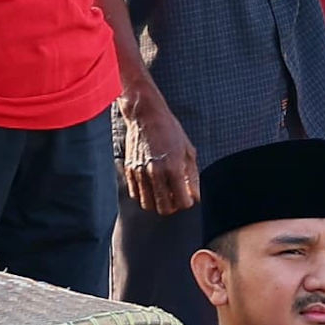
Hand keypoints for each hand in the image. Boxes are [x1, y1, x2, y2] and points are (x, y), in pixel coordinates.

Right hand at [118, 82, 200, 217]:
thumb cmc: (170, 130)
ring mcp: (140, 173)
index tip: (188, 196)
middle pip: (164, 209)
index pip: (182, 202)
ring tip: (164, 192)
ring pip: (148, 205)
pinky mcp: (129, 170)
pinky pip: (136, 195)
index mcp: (173, 168)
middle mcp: (155, 173)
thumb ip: (192, 177)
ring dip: (157, 203)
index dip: (188, 202)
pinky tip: (152, 186)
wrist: (146, 115)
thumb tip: (195, 196)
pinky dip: (144, 195)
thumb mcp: (188, 151)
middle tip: (176, 196)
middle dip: (173, 206)